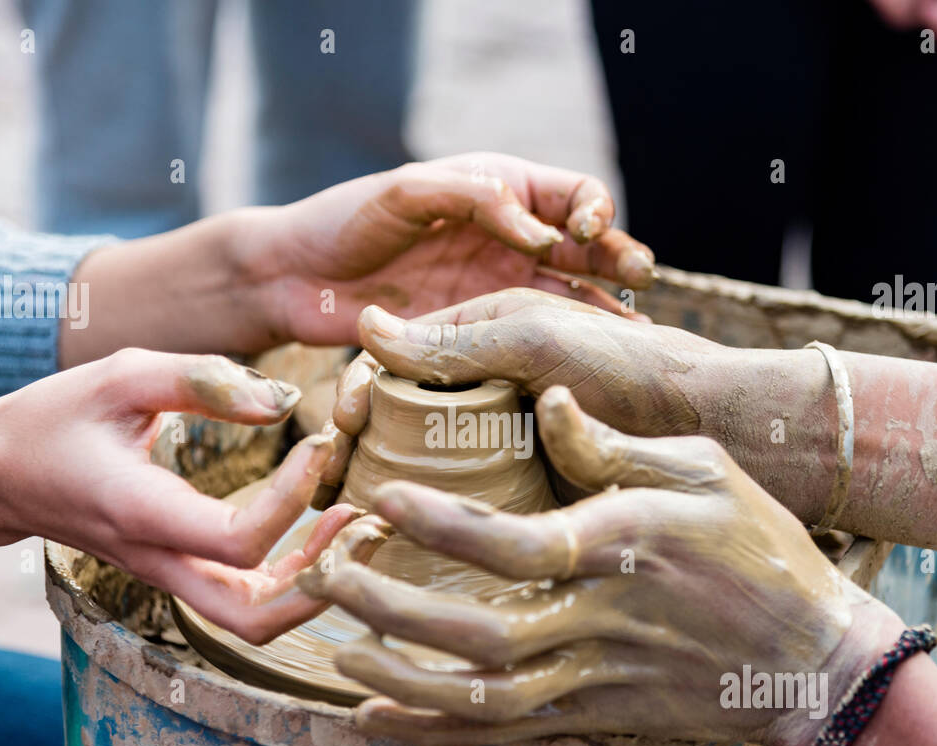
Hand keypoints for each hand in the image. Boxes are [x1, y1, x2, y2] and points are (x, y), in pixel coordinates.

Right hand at [0, 348, 382, 642]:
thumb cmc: (55, 418)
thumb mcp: (122, 375)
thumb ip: (204, 380)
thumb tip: (284, 402)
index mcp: (141, 514)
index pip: (239, 542)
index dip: (292, 502)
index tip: (321, 444)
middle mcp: (158, 560)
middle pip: (251, 619)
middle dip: (321, 583)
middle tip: (363, 524)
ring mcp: (167, 575)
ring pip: (251, 620)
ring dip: (313, 585)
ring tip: (357, 527)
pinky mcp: (177, 571)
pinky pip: (243, 596)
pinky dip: (292, 576)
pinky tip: (324, 529)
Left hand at [239, 153, 658, 345]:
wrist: (295, 279)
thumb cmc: (345, 220)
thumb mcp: (408, 193)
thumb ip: (476, 199)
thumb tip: (541, 234)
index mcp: (500, 191)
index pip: (570, 194)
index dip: (592, 210)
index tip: (586, 232)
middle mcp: (510, 240)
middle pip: (584, 249)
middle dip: (617, 260)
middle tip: (640, 277)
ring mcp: (498, 289)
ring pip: (569, 297)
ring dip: (604, 312)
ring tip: (636, 331)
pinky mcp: (480, 334)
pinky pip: (533, 339)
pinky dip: (566, 349)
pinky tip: (592, 363)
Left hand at [299, 387, 904, 745]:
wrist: (812, 657)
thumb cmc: (762, 548)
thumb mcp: (704, 472)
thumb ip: (615, 447)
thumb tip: (548, 401)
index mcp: (624, 547)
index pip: (515, 544)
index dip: (441, 526)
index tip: (381, 499)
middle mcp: (602, 621)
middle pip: (479, 632)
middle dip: (392, 607)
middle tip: (329, 574)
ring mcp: (598, 678)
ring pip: (483, 698)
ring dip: (402, 680)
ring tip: (338, 650)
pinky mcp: (597, 714)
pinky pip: (505, 735)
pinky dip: (436, 732)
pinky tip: (378, 718)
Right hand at [310, 288, 732, 499]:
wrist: (708, 423)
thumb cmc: (630, 365)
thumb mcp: (537, 339)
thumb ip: (456, 339)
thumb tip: (366, 327)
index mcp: (486, 334)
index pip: (399, 361)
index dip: (362, 392)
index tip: (338, 431)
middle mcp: (489, 384)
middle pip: (402, 414)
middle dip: (362, 444)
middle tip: (334, 484)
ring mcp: (506, 435)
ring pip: (424, 461)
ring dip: (386, 483)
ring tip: (356, 518)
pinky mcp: (525, 482)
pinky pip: (463, 501)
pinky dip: (430, 516)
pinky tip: (403, 541)